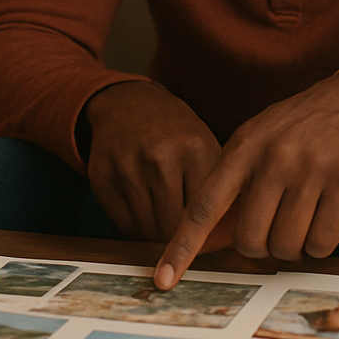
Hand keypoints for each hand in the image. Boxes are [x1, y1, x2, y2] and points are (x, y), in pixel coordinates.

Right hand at [82, 81, 221, 241]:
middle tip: (180, 231)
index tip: (204, 236)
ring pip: (147, 230)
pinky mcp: (102, 177)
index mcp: (194, 148)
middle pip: (173, 227)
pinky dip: (134, 228)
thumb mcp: (205, 145)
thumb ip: (221, 185)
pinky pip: (122, 224)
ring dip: (156, 233)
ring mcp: (127, 167)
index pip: (204, 214)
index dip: (205, 231)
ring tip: (162, 219)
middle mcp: (160, 157)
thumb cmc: (173, 131)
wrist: (128, 102)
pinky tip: (142, 212)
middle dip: (178, 236)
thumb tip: (236, 234)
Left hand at [154, 73, 338, 288]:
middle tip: (275, 227)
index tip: (163, 279)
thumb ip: (234, 181)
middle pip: (249, 239)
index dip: (182, 247)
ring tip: (303, 218)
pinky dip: (321, 244)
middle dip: (260, 246)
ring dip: (293, 247)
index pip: (203, 206)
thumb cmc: (302, 129)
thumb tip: (208, 239)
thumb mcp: (260, 138)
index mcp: (243, 146)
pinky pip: (322, 243)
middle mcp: (274, 157)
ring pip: (286, 246)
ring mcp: (311, 169)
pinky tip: (326, 218)